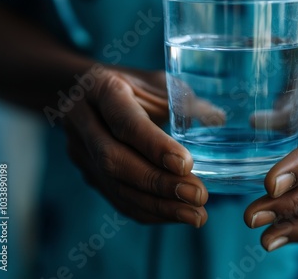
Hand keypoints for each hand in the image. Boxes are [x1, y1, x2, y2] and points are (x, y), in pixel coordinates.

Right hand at [64, 67, 208, 226]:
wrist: (79, 92)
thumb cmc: (128, 85)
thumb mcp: (156, 81)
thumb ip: (184, 100)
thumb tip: (218, 120)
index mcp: (103, 90)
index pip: (125, 122)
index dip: (154, 146)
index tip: (186, 165)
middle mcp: (85, 123)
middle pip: (115, 160)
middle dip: (159, 183)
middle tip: (198, 196)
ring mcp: (81, 152)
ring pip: (114, 186)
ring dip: (157, 205)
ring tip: (195, 215)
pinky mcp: (88, 174)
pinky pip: (116, 199)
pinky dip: (148, 211)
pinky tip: (176, 216)